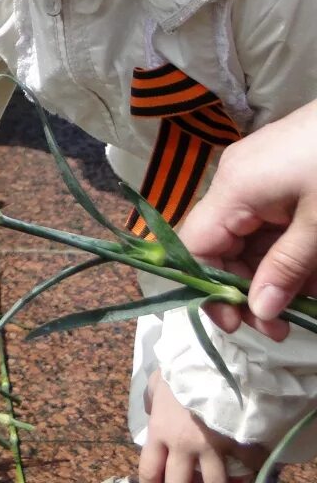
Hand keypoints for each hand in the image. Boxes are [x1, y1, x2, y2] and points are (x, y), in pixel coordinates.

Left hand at [139, 372, 264, 482]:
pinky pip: (247, 467)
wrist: (212, 358)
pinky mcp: (238, 442)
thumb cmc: (182, 368)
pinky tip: (247, 470)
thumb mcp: (158, 381)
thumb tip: (150, 409)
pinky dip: (249, 471)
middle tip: (185, 482)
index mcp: (160, 431)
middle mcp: (183, 445)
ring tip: (217, 481)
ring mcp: (212, 447)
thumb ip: (152, 399)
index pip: (149, 470)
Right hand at [179, 101, 316, 339]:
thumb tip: (258, 312)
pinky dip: (289, 252)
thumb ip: (287, 268)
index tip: (240, 325)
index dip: (208, 288)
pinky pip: (272, 223)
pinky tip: (314, 275)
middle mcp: (237, 181)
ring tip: (308, 306)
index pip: (196, 245)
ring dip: (274, 274)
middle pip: (222, 245)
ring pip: (251, 238)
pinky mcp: (282, 174)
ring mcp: (259, 176)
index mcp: (235, 188)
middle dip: (248, 288)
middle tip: (283, 328)